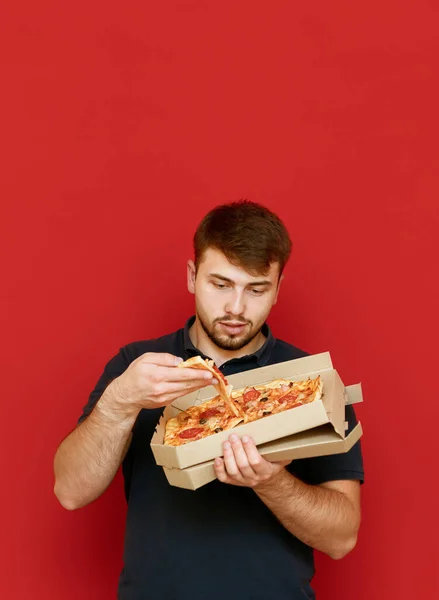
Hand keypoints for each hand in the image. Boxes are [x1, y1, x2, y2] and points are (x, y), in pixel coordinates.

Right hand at [101, 352, 216, 418]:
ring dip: (199, 385)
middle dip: (203, 380)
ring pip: (186, 390)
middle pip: (187, 384)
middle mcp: (162, 388)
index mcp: (158, 375)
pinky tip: (196, 385)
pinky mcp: (164, 403)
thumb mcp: (145, 359)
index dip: (197, 374)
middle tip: (216, 377)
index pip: (182, 374)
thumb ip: (163, 358)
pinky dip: (189, 389)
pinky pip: (180, 394)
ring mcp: (164, 398)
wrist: (125, 396)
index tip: (209, 372)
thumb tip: (179, 361)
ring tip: (210, 380)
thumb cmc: (134, 374)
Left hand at [214, 434, 290, 488]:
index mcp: (265, 471)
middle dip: (237, 449)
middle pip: (243, 465)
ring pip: (233, 471)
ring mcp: (242, 481)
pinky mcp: (233, 482)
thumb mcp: (280, 459)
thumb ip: (282, 450)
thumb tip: (283, 436)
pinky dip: (219, 469)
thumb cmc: (272, 465)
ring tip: (226, 443)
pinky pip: (224, 478)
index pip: (256, 461)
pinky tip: (217, 458)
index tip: (246, 437)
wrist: (266, 481)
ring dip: (228, 456)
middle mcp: (254, 478)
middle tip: (233, 436)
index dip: (250, 449)